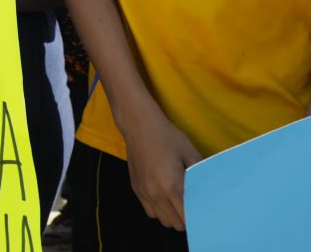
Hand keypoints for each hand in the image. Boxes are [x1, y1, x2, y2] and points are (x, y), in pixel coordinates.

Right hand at [124, 112, 201, 230]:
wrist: (139, 126)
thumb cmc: (167, 137)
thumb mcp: (190, 153)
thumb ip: (201, 174)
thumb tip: (213, 190)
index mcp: (171, 186)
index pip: (187, 217)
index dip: (198, 219)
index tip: (206, 213)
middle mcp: (155, 193)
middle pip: (176, 224)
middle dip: (187, 219)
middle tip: (195, 205)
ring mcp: (143, 192)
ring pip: (162, 220)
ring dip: (173, 216)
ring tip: (180, 202)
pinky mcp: (136, 189)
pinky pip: (150, 212)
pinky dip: (160, 210)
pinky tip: (165, 197)